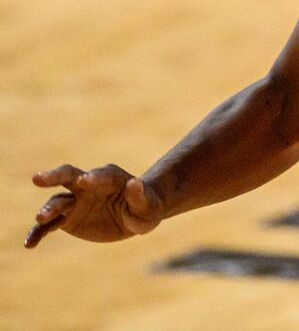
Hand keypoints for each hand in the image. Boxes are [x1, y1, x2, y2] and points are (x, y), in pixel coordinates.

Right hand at [25, 163, 164, 248]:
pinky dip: (38, 232)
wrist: (134, 217)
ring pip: (57, 202)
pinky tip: (29, 244)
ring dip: (48, 209)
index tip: (86, 180)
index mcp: (110, 177)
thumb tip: (134, 183)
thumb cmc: (145, 208)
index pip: (100, 175)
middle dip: (54, 176)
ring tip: (41, 217)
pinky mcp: (67, 219)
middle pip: (67, 176)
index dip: (94, 178)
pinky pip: (49, 225)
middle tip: (38, 179)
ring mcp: (75, 202)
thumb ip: (140, 196)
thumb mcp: (148, 206)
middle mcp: (88, 186)